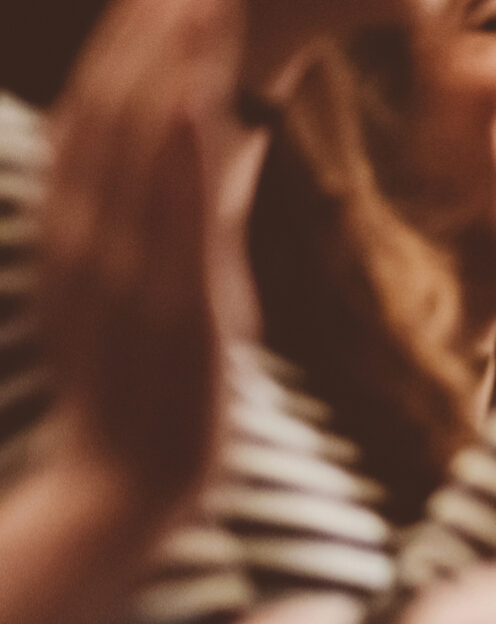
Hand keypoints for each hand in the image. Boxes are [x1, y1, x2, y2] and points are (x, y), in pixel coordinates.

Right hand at [41, 0, 245, 503]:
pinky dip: (174, 156)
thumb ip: (161, 221)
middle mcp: (89, 237)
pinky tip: (193, 98)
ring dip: (166, 69)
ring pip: (135, 150)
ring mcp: (123, 271)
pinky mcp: (169, 309)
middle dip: (151, 34)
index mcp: (80, 229)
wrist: (127, 487)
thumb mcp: (148, 287)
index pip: (97, 114)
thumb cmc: (150, 391)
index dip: (129, 45)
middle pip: (111, 112)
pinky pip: (167, 221)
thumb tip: (195, 155)